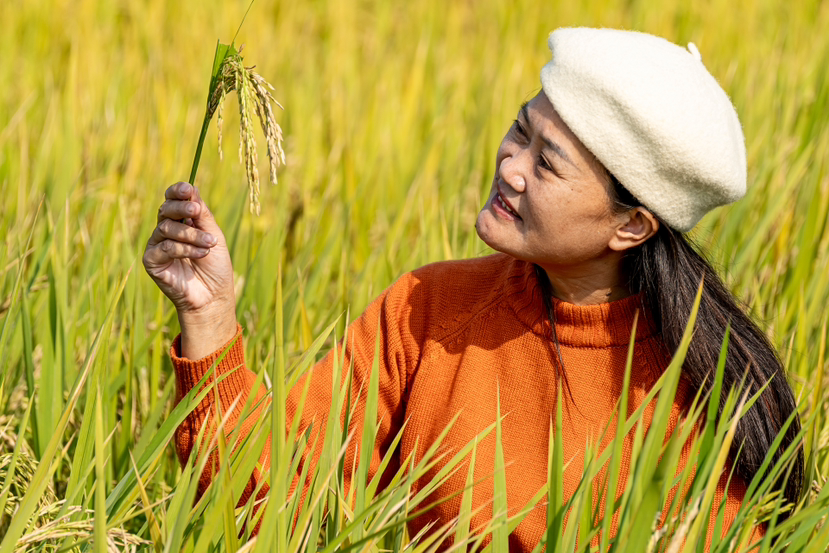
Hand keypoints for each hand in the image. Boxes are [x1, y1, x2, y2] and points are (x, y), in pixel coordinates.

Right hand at [143, 182, 237, 357]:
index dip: (177, 192)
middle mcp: (166, 231)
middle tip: (196, 211)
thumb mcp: (214, 236)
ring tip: (210, 244)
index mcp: (181, 222)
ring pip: (167, 228)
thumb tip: (192, 190)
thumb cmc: (216, 266)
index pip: (172, 200)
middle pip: (166, 210)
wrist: (213, 296)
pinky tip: (201, 254)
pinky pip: (165, 247)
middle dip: (182, 209)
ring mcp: (157, 245)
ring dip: (191, 235)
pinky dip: (185, 249)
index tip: (188, 189)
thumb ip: (203, 215)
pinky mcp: (151, 261)